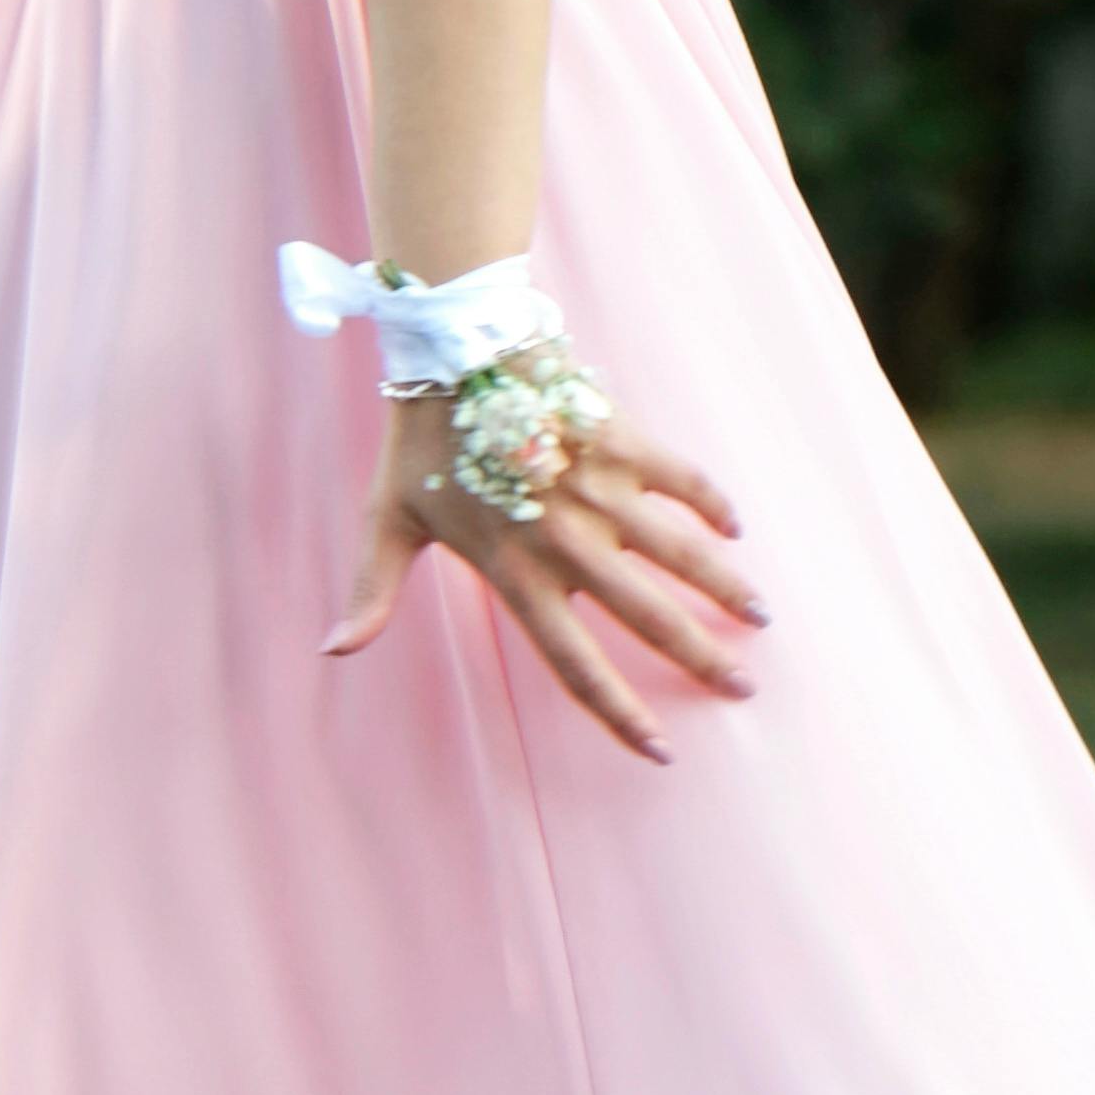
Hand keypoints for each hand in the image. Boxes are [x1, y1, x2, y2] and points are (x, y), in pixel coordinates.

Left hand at [327, 395, 763, 760]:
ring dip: (726, 589)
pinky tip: (736, 529)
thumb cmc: (419, 438)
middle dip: (701, 659)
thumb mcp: (387, 520)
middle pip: (648, 620)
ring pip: (680, 555)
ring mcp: (601, 492)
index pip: (576, 665)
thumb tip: (333, 650)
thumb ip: (372, 591)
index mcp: (516, 574)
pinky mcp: (621, 441)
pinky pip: (682, 480)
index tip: (660, 748)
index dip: (619, 713)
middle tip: (744, 687)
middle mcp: (568, 544)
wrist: (453, 346)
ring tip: (761, 619)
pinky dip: (712, 504)